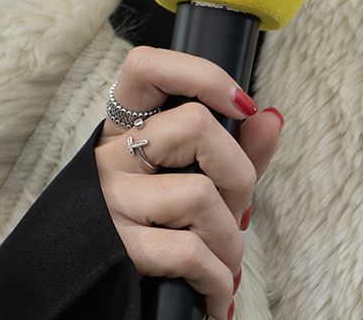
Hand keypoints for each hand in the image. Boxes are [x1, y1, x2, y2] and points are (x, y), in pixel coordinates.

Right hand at [96, 46, 283, 319]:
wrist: (91, 296)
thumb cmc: (157, 232)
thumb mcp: (196, 184)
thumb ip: (237, 151)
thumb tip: (271, 117)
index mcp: (125, 129)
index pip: (146, 66)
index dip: (203, 75)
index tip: (241, 106)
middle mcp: (110, 156)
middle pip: (196, 125)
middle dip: (240, 176)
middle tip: (236, 211)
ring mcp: (110, 200)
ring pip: (201, 194)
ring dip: (230, 242)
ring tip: (223, 262)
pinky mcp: (117, 248)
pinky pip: (190, 252)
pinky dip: (217, 280)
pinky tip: (214, 294)